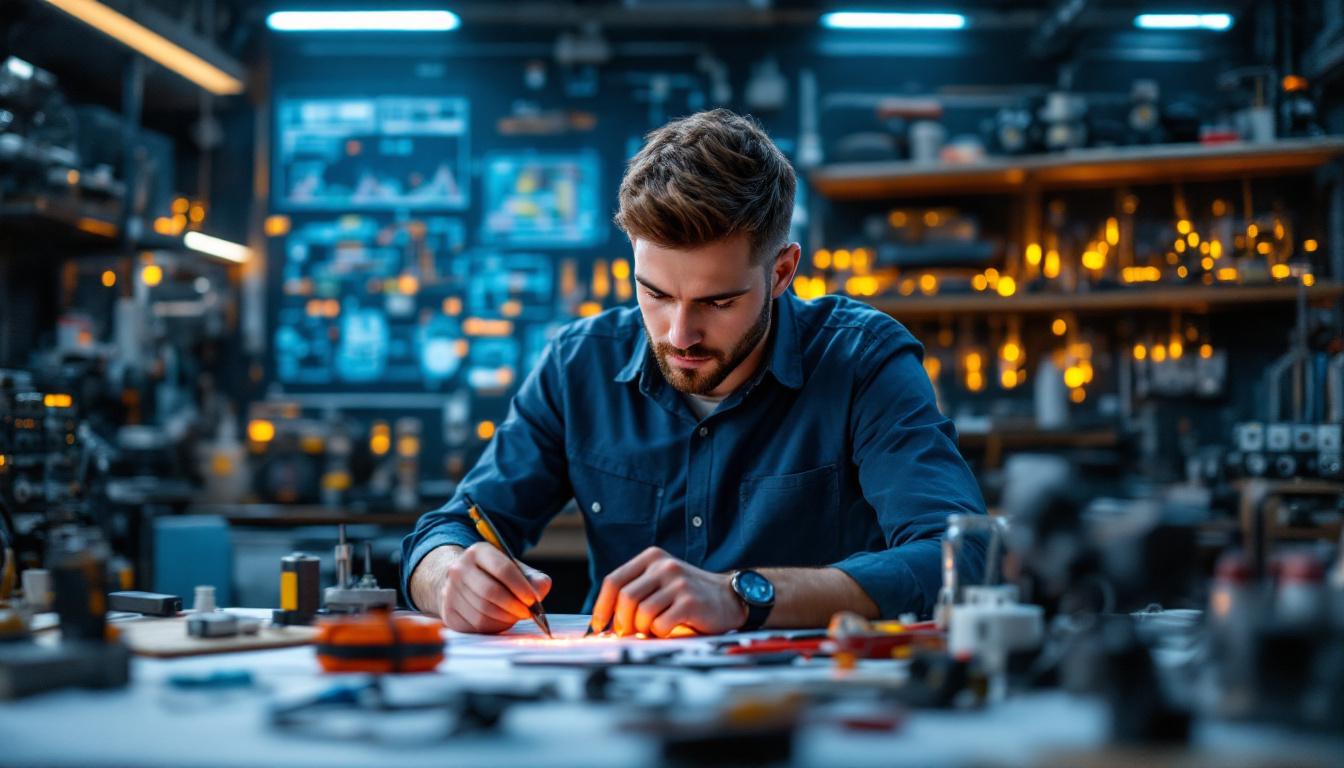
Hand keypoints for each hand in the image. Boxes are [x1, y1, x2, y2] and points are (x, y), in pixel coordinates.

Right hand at [415, 543, 551, 632]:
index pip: (502, 569)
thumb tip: (540, 591)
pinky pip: (476, 627)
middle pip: (491, 593)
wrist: (463, 584)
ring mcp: (450, 592)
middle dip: (514, 606)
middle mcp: (459, 569)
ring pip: (483, 613)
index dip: (520, 587)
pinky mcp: (448, 613)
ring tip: (514, 616)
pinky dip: (494, 627)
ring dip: (505, 619)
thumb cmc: (495, 577)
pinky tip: (500, 621)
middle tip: (527, 613)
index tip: (532, 600)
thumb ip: (533, 579)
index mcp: (478, 552)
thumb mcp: (515, 570)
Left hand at [589, 547, 746, 637]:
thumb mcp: (660, 583)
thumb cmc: (688, 596)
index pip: (614, 581)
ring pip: (641, 613)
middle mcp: (664, 566)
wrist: (729, 598)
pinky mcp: (690, 601)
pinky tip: (669, 630)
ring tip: (654, 630)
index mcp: (652, 558)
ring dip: (643, 629)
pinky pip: (660, 625)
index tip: (598, 625)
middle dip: (622, 622)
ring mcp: (678, 582)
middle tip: (629, 633)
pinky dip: (659, 633)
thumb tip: (604, 623)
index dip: (602, 606)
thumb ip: (635, 594)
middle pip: (625, 598)